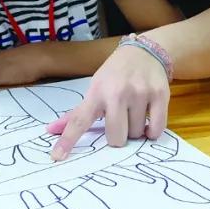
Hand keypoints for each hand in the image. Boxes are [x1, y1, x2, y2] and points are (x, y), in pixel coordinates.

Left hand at [47, 44, 169, 160]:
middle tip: (120, 122)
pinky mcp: (160, 94)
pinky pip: (157, 129)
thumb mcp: (95, 88)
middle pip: (116, 137)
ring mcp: (140, 93)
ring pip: (137, 134)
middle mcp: (118, 92)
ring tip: (135, 113)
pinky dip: (152, 132)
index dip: (68, 140)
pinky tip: (148, 121)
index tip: (57, 157)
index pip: (79, 120)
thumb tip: (50, 131)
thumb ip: (76, 114)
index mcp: (97, 93)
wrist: (144, 52)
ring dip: (136, 130)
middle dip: (118, 136)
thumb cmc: (115, 74)